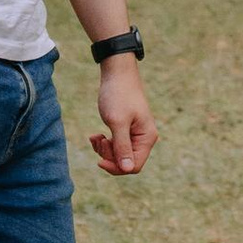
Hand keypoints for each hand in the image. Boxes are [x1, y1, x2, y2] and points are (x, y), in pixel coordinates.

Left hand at [90, 55, 156, 176]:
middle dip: (109, 155)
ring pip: (119, 155)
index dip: (116, 167)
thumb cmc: (118, 95)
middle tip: (99, 140)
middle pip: (125, 162)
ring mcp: (135, 135)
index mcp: (146, 138)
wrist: (117, 73)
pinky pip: (116, 145)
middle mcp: (144, 138)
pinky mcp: (127, 130)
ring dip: (105, 149)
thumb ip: (122, 146)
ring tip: (96, 137)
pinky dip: (104, 143)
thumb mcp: (117, 122)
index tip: (99, 159)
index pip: (133, 166)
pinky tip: (96, 135)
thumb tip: (127, 169)